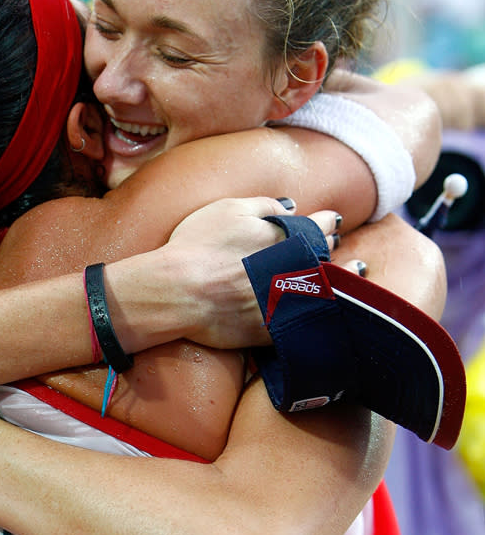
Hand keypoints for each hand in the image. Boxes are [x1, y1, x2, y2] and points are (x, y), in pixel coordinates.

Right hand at [164, 197, 340, 348]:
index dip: (327, 223)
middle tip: (337, 246)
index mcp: (283, 237)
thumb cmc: (197, 246)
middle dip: (332, 249)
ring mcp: (287, 300)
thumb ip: (264, 205)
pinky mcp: (275, 328)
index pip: (316, 227)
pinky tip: (334, 311)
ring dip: (342, 279)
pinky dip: (325, 314)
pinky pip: (309, 322)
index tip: (332, 222)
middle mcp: (292, 269)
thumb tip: (292, 206)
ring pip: (326, 289)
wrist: (179, 290)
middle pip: (324, 257)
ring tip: (353, 271)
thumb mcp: (228, 210)